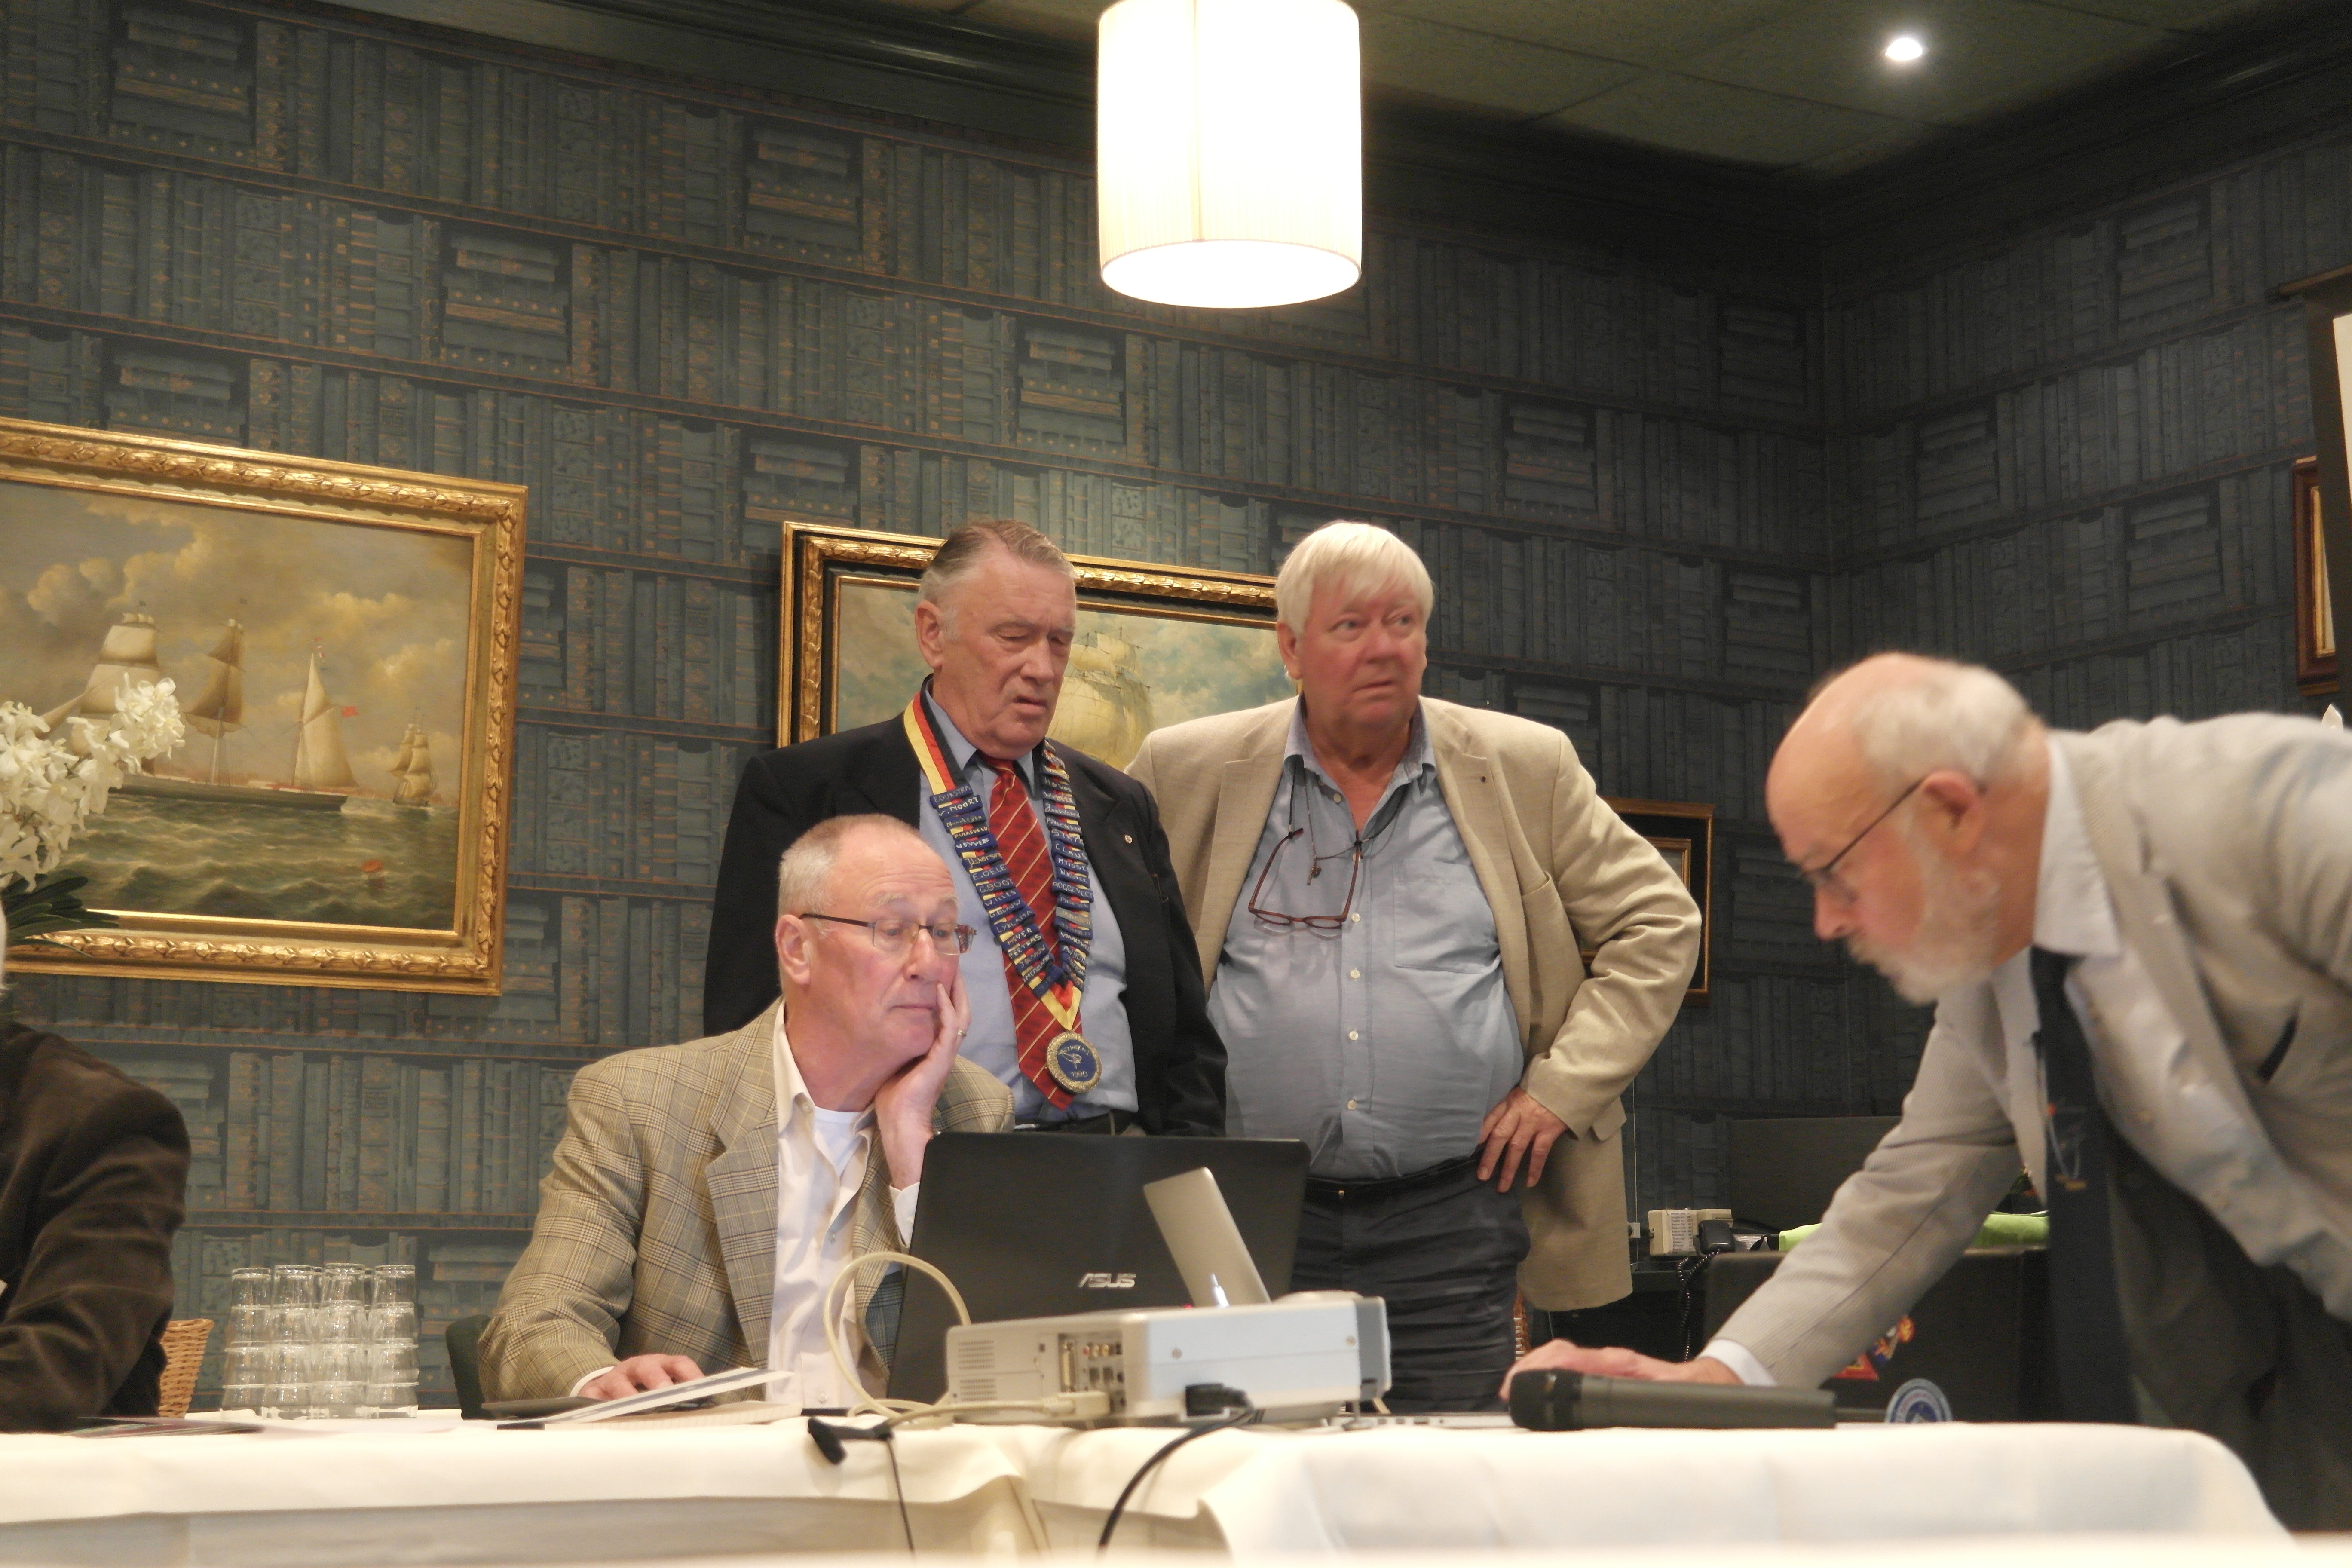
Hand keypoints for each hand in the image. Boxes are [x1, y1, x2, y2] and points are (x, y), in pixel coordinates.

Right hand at [578, 1353, 703, 1400]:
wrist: (603, 1388)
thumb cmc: (639, 1391)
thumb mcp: (658, 1388)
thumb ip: (676, 1396)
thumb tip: (701, 1408)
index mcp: (659, 1365)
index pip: (678, 1363)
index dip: (690, 1374)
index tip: (701, 1388)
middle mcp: (637, 1367)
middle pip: (649, 1367)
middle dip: (658, 1380)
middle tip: (665, 1394)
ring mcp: (614, 1378)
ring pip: (620, 1383)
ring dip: (628, 1396)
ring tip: (635, 1410)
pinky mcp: (592, 1392)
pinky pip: (595, 1399)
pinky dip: (601, 1408)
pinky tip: (607, 1419)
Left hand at [875, 963, 969, 1188]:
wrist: (901, 1122)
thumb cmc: (895, 1097)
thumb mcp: (896, 1060)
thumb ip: (898, 1042)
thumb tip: (882, 1023)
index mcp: (936, 1049)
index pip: (947, 1015)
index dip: (947, 993)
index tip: (940, 971)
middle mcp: (945, 1049)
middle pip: (960, 1010)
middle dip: (957, 986)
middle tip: (952, 962)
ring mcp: (946, 1053)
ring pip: (960, 1015)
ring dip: (955, 991)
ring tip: (950, 969)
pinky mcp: (942, 1058)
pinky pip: (949, 1027)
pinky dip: (945, 1007)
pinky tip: (939, 990)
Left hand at [1476, 1087, 1569, 1191]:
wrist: (1566, 1083)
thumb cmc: (1541, 1090)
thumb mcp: (1519, 1093)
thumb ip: (1508, 1108)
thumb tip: (1492, 1128)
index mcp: (1509, 1102)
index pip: (1490, 1118)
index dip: (1480, 1133)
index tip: (1470, 1148)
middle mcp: (1518, 1112)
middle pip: (1499, 1136)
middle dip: (1489, 1157)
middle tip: (1481, 1176)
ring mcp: (1533, 1122)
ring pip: (1516, 1148)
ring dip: (1508, 1169)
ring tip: (1502, 1187)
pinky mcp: (1549, 1130)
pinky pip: (1539, 1152)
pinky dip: (1534, 1168)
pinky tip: (1529, 1182)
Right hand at [1500, 1337, 1738, 1397]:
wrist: (1700, 1384)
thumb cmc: (1685, 1394)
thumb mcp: (1667, 1402)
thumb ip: (1645, 1404)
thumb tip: (1624, 1411)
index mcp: (1619, 1364)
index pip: (1570, 1356)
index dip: (1541, 1366)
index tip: (1521, 1381)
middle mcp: (1607, 1360)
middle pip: (1557, 1352)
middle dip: (1527, 1367)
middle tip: (1508, 1391)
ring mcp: (1603, 1363)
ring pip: (1559, 1356)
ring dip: (1533, 1369)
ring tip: (1514, 1389)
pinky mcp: (1601, 1370)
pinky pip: (1567, 1365)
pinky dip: (1545, 1372)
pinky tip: (1535, 1385)